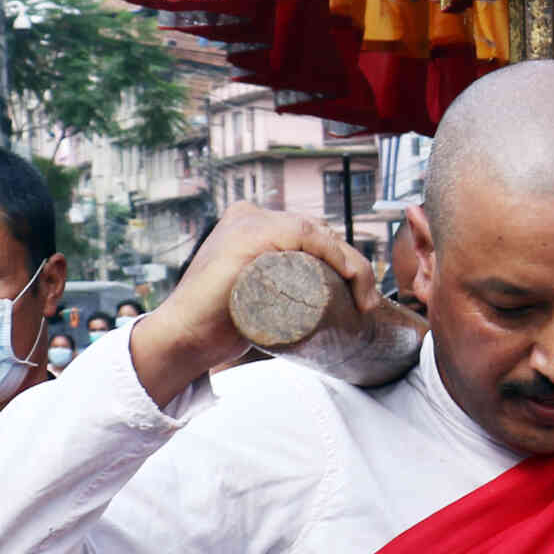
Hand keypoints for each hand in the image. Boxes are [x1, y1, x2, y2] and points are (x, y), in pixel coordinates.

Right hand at [129, 202, 376, 406]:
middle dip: (353, 264)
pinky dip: (333, 252)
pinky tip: (351, 274)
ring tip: (364, 299)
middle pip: (319, 233)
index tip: (364, 294)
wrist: (185, 337)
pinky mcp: (249, 237)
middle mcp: (251, 216)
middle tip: (368, 301)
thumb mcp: (255, 293)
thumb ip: (273, 288)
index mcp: (252, 223)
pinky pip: (304, 234)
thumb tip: (308, 307)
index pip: (314, 234)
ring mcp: (249, 223)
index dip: (345, 259)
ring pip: (319, 234)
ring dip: (352, 263)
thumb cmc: (219, 323)